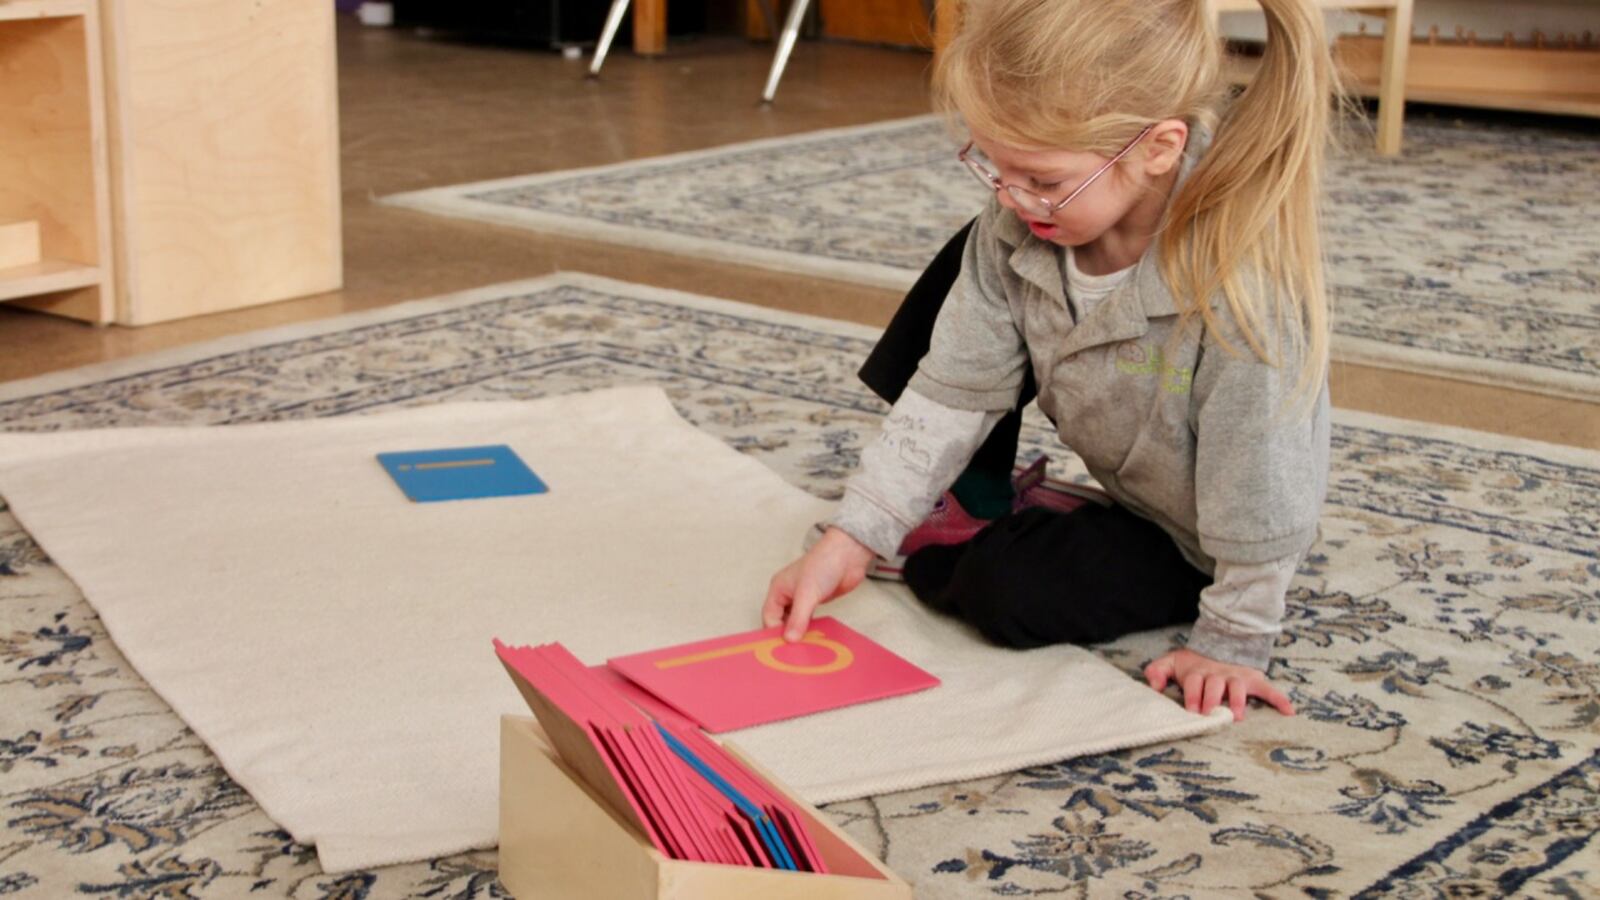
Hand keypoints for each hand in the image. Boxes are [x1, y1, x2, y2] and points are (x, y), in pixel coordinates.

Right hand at [762, 527, 875, 640]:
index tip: (784, 647)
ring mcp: (803, 599)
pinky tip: (816, 639)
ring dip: (800, 633)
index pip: (769, 617)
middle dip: (786, 635)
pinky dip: (811, 630)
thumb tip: (789, 640)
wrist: (848, 554)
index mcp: (778, 589)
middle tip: (794, 652)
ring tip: (805, 649)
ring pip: (795, 622)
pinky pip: (809, 621)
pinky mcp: (817, 602)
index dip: (775, 632)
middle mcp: (788, 594)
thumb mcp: (807, 593)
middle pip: (780, 621)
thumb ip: (798, 618)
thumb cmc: (823, 564)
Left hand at [1143, 648, 1293, 721]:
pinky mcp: (1254, 680)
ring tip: (1237, 716)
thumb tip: (1154, 686)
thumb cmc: (1193, 663)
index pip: (1194, 682)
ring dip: (1238, 701)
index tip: (1192, 710)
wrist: (1222, 643)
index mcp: (1198, 672)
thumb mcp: (1172, 662)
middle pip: (1215, 685)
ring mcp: (1237, 677)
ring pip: (1238, 688)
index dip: (1192, 695)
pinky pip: (1268, 689)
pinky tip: (1289, 711)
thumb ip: (1157, 671)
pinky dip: (1279, 699)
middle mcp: (1218, 675)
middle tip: (1211, 713)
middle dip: (1212, 700)